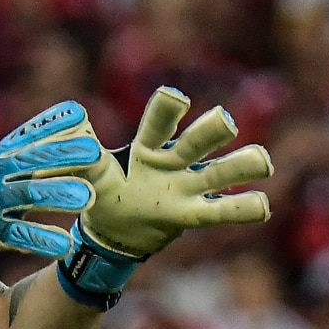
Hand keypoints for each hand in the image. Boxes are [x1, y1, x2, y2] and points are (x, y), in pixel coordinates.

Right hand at [0, 100, 101, 261]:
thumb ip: (28, 149)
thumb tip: (70, 120)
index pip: (27, 135)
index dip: (51, 124)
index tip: (78, 113)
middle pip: (32, 161)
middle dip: (64, 155)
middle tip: (95, 153)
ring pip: (26, 195)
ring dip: (56, 194)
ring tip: (87, 198)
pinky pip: (16, 236)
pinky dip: (40, 240)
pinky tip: (65, 244)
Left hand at [76, 87, 273, 259]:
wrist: (114, 230)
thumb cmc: (104, 192)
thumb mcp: (91, 175)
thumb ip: (82, 156)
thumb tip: (66, 128)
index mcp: (147, 146)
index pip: (159, 122)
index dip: (168, 109)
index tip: (175, 99)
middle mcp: (174, 161)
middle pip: (199, 140)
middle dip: (213, 129)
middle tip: (223, 122)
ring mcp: (189, 187)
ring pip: (223, 171)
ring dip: (243, 163)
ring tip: (261, 161)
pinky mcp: (195, 214)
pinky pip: (224, 211)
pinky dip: (245, 208)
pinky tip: (261, 205)